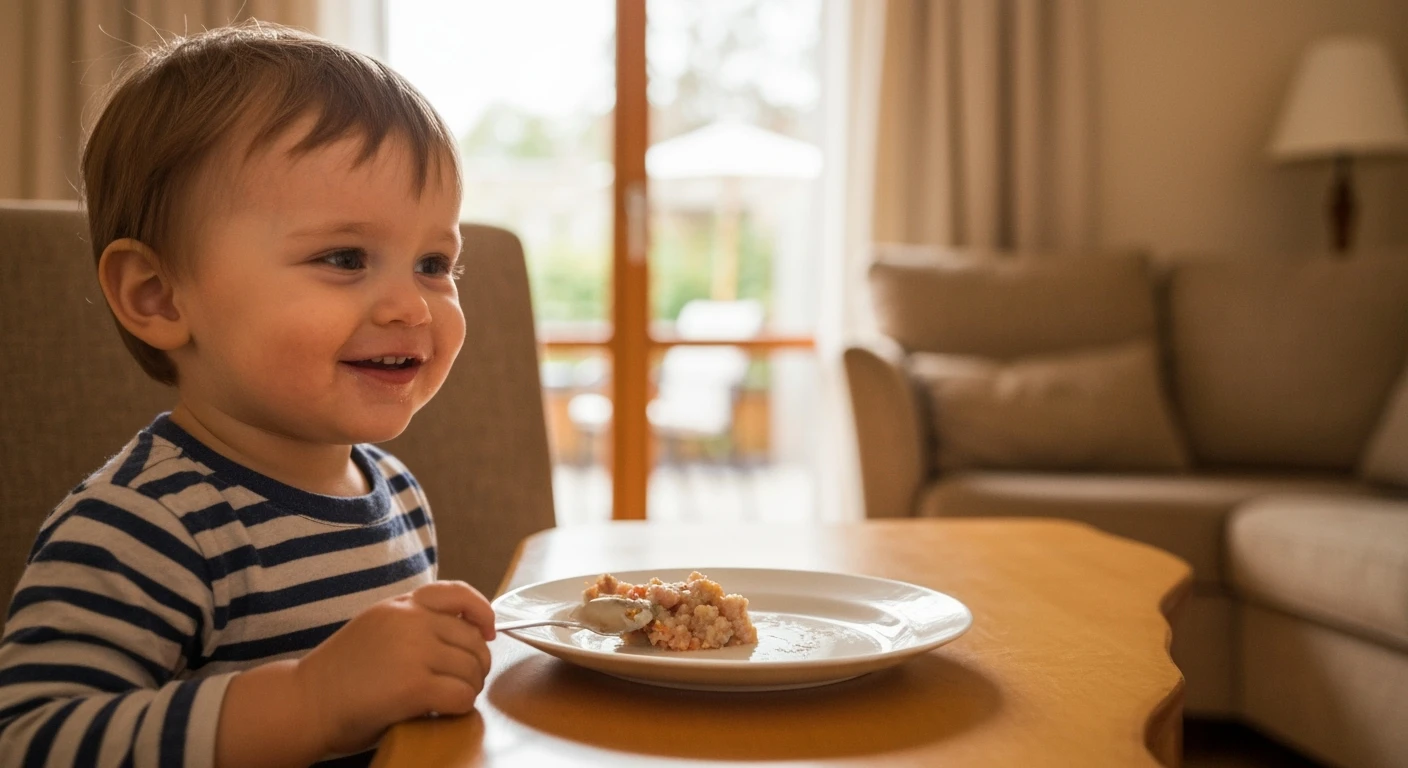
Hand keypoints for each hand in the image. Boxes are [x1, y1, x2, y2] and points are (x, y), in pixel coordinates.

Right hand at [293, 580, 495, 755]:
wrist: (303, 702)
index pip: (458, 593)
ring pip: (472, 668)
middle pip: (473, 639)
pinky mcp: (413, 685)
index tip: (488, 632)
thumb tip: (464, 631)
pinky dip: (460, 707)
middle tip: (464, 682)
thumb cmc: (339, 675)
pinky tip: (443, 711)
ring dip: (469, 688)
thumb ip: (413, 623)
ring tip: (451, 698)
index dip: (482, 612)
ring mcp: (413, 651)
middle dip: (477, 664)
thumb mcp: (376, 628)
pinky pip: (461, 695)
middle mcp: (410, 621)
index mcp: (401, 605)